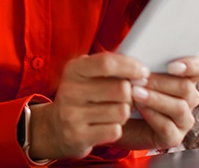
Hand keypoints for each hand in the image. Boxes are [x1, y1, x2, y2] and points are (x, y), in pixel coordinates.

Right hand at [28, 53, 148, 159]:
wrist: (55, 127)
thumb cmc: (80, 97)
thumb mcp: (86, 75)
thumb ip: (109, 67)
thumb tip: (141, 73)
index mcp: (73, 70)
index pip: (107, 63)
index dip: (130, 66)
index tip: (143, 72)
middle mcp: (70, 90)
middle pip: (121, 89)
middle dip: (130, 95)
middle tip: (125, 98)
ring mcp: (72, 114)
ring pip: (121, 111)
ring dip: (124, 113)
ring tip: (113, 112)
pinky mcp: (78, 135)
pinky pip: (115, 130)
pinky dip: (115, 128)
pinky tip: (105, 125)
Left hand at [118, 55, 198, 150]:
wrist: (114, 115)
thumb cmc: (126, 88)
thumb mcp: (134, 69)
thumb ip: (144, 60)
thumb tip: (143, 52)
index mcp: (185, 77)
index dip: (195, 65)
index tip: (173, 66)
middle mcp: (189, 98)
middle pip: (187, 87)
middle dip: (161, 81)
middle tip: (139, 78)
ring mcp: (183, 119)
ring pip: (179, 107)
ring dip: (155, 98)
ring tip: (135, 92)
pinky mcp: (173, 137)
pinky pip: (168, 127)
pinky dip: (152, 115)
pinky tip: (139, 108)